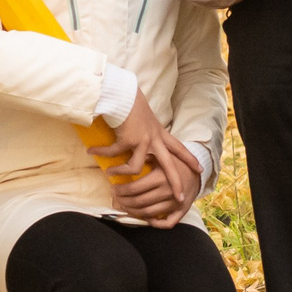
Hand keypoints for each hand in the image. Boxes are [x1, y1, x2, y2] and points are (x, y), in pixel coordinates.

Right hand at [98, 95, 194, 225]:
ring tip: (109, 174)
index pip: (179, 148)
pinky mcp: (128, 140)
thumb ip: (147, 132)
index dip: (189, 159)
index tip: (200, 170)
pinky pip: (113, 153)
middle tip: (181, 198)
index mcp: (160, 133)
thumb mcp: (145, 120)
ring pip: (134, 168)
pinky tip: (92, 151)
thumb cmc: (131, 103)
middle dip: (176, 182)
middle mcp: (154, 138)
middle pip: (169, 165)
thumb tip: (140, 143)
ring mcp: (142, 140)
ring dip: (119, 172)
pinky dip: (102, 153)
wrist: (123, 94)